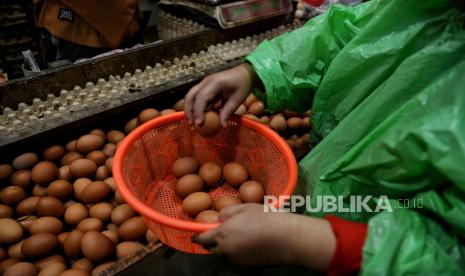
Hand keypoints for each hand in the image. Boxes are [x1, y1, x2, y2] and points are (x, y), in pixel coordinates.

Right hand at [184, 63, 257, 126]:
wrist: (244, 73)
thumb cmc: (242, 85)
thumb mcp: (237, 100)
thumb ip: (228, 112)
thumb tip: (222, 126)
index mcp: (215, 83)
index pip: (202, 97)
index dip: (198, 111)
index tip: (199, 123)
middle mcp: (206, 81)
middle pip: (190, 96)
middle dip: (189, 111)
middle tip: (192, 125)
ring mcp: (204, 83)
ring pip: (190, 96)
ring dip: (190, 110)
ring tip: (193, 123)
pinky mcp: (204, 86)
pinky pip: (196, 97)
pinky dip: (195, 107)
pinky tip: (199, 117)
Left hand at [192, 204, 335, 270]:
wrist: (287, 238)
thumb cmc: (267, 218)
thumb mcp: (245, 208)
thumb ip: (227, 213)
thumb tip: (219, 218)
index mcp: (223, 233)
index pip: (202, 239)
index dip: (196, 237)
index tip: (195, 236)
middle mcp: (226, 249)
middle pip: (212, 249)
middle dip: (211, 243)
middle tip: (217, 235)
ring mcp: (237, 260)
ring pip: (225, 254)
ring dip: (225, 248)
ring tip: (238, 238)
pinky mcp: (248, 267)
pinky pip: (237, 259)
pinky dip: (237, 253)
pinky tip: (249, 245)